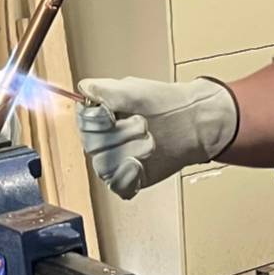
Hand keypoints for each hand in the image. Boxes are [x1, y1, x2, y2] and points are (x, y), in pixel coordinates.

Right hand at [76, 77, 238, 198]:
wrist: (190, 120)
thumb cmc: (164, 102)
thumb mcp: (132, 88)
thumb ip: (104, 89)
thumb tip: (83, 90)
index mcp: (98, 116)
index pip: (82, 124)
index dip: (97, 121)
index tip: (112, 115)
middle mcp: (102, 139)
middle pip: (93, 146)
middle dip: (120, 135)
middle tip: (142, 125)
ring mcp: (115, 160)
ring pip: (104, 167)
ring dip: (128, 153)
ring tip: (149, 142)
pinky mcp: (129, 178)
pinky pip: (117, 185)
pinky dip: (127, 176)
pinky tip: (138, 165)